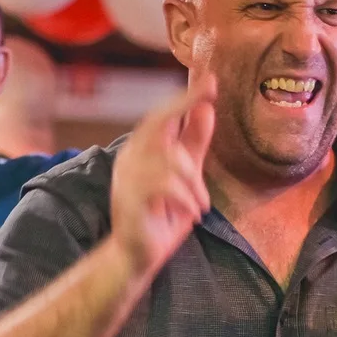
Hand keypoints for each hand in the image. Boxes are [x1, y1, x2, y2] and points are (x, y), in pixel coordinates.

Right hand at [110, 72, 214, 280]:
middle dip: (186, 125)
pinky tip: (193, 214)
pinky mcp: (128, 201)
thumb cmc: (162, 216)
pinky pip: (164, 187)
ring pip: (169, 162)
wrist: (138, 256)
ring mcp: (125, 179)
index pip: (159, 116)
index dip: (184, 98)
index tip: (211, 80)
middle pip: (158, 127)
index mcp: (141, 150)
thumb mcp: (187, 177)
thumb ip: (194, 144)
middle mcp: (129, 159)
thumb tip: (207, 108)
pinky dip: (186, 199)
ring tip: (200, 206)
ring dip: (193, 186)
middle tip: (207, 138)